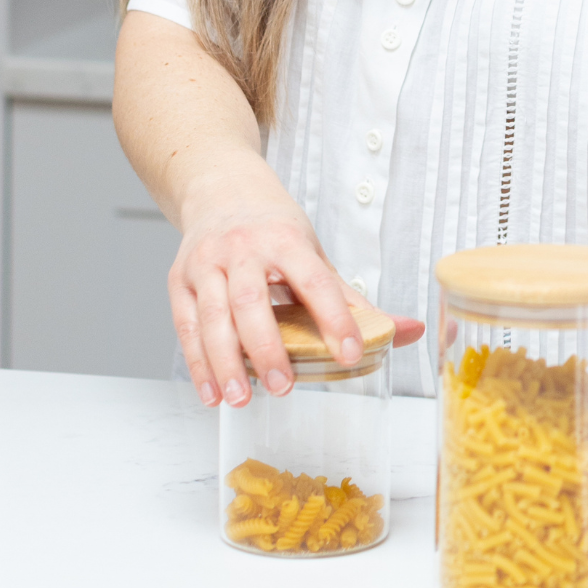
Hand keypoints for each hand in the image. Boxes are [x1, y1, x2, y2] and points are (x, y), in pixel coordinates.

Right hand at [169, 151, 421, 407]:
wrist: (221, 189)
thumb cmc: (275, 229)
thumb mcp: (315, 254)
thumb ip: (354, 299)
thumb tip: (409, 330)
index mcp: (287, 240)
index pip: (315, 281)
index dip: (335, 318)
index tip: (350, 354)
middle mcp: (243, 249)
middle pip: (252, 301)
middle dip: (268, 346)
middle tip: (285, 386)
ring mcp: (207, 263)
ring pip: (213, 316)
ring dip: (226, 362)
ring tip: (243, 398)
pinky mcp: (178, 279)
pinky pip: (186, 326)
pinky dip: (197, 363)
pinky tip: (212, 392)